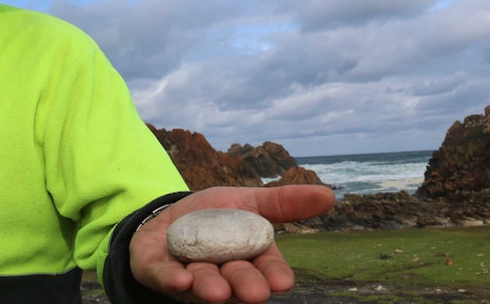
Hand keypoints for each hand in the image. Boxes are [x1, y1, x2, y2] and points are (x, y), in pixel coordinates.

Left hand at [129, 185, 334, 302]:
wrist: (168, 215)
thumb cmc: (215, 215)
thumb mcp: (249, 201)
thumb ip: (284, 202)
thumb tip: (330, 195)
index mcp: (249, 259)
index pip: (267, 270)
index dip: (274, 276)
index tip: (283, 282)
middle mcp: (222, 275)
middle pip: (237, 282)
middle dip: (245, 286)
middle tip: (254, 293)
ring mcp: (190, 277)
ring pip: (203, 285)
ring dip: (210, 287)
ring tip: (216, 290)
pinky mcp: (158, 272)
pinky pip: (164, 279)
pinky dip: (172, 280)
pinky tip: (180, 281)